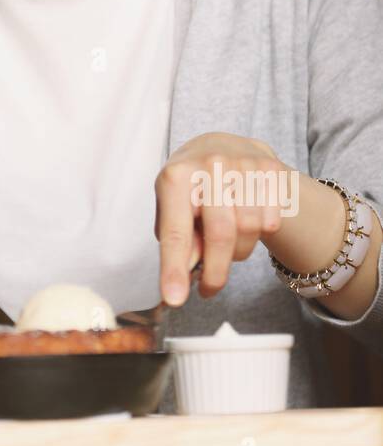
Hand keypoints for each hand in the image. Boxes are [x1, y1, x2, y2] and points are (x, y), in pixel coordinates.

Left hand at [155, 132, 286, 304]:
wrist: (225, 146)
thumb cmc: (192, 185)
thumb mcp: (173, 207)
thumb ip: (177, 239)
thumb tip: (186, 274)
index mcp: (176, 176)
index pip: (175, 231)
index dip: (174, 269)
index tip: (174, 299)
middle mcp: (209, 166)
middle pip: (220, 235)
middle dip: (215, 273)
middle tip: (208, 290)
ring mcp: (243, 165)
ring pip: (250, 230)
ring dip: (238, 251)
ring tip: (227, 241)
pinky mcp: (270, 170)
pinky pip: (271, 222)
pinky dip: (259, 233)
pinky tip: (246, 221)